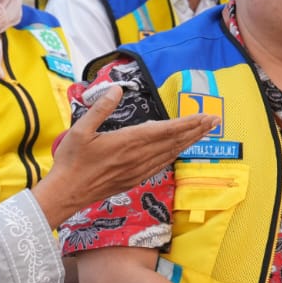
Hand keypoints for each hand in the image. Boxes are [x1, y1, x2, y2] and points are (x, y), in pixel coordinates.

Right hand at [33, 85, 217, 226]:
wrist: (66, 193)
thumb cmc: (71, 161)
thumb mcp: (80, 130)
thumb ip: (101, 109)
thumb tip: (117, 90)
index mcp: (126, 142)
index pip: (164, 130)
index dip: (186, 123)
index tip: (203, 116)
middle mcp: (137, 157)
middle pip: (173, 142)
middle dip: (196, 130)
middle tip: (215, 120)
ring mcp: (137, 170)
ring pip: (170, 154)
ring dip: (189, 142)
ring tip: (204, 132)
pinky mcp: (134, 179)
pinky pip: (160, 165)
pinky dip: (174, 155)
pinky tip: (179, 151)